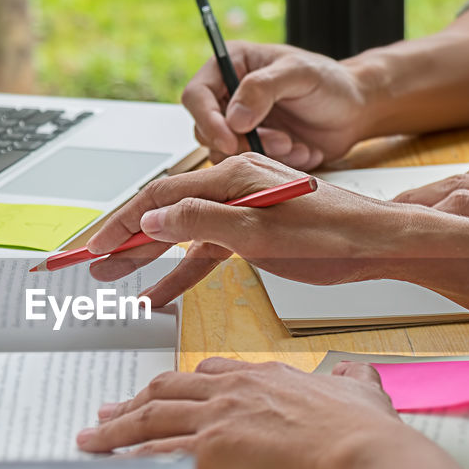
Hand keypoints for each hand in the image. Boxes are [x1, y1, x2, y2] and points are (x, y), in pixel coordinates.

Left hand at [77, 358, 411, 468]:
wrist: (365, 457)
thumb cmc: (367, 433)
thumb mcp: (363, 392)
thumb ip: (352, 381)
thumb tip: (355, 374)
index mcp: (267, 376)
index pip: (211, 372)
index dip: (182, 384)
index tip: (165, 392)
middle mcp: (236, 390)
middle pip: (170, 388)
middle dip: (134, 400)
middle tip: (108, 409)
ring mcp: (222, 417)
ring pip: (152, 417)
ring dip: (116, 427)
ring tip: (90, 437)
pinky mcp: (214, 450)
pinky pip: (157, 452)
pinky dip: (129, 458)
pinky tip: (112, 466)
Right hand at [86, 153, 410, 305]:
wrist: (379, 242)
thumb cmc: (334, 233)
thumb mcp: (263, 234)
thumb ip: (204, 224)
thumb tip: (152, 219)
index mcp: (233, 176)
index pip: (162, 196)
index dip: (125, 222)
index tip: (96, 245)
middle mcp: (233, 186)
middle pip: (164, 211)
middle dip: (125, 238)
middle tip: (89, 262)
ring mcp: (242, 209)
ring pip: (182, 233)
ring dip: (147, 256)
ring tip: (111, 277)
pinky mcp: (254, 232)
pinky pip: (207, 252)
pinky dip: (182, 271)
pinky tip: (159, 293)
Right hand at [182, 41, 370, 169]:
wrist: (354, 111)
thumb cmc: (330, 83)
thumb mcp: (299, 74)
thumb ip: (263, 88)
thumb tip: (233, 117)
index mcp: (231, 66)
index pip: (196, 95)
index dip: (207, 120)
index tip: (229, 138)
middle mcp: (229, 96)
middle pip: (204, 130)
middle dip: (239, 143)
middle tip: (279, 141)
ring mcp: (239, 125)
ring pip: (223, 153)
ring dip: (261, 154)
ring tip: (293, 143)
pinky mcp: (253, 148)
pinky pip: (246, 167)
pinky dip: (273, 164)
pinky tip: (299, 150)